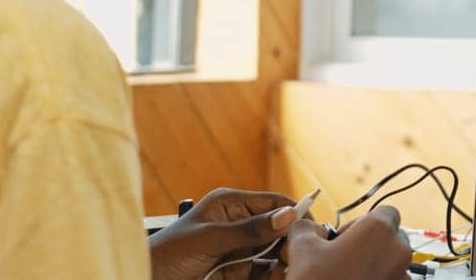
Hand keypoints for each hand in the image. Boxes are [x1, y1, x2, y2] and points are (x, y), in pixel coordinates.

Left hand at [149, 187, 298, 279]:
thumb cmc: (164, 256)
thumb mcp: (210, 240)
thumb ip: (249, 229)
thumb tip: (287, 215)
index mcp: (229, 204)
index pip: (272, 202)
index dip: (294, 212)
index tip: (312, 226)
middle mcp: (236, 224)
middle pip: (277, 229)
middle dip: (289, 240)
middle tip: (299, 252)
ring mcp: (237, 250)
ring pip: (272, 253)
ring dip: (281, 260)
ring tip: (287, 267)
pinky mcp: (234, 273)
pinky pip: (261, 272)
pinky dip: (270, 274)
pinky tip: (275, 275)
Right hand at [285, 206, 411, 279]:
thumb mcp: (302, 250)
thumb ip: (305, 228)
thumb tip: (304, 226)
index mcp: (379, 231)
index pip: (385, 211)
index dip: (362, 222)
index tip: (343, 237)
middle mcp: (398, 252)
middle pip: (390, 237)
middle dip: (368, 245)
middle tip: (340, 258)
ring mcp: (401, 278)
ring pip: (390, 262)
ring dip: (371, 265)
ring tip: (343, 276)